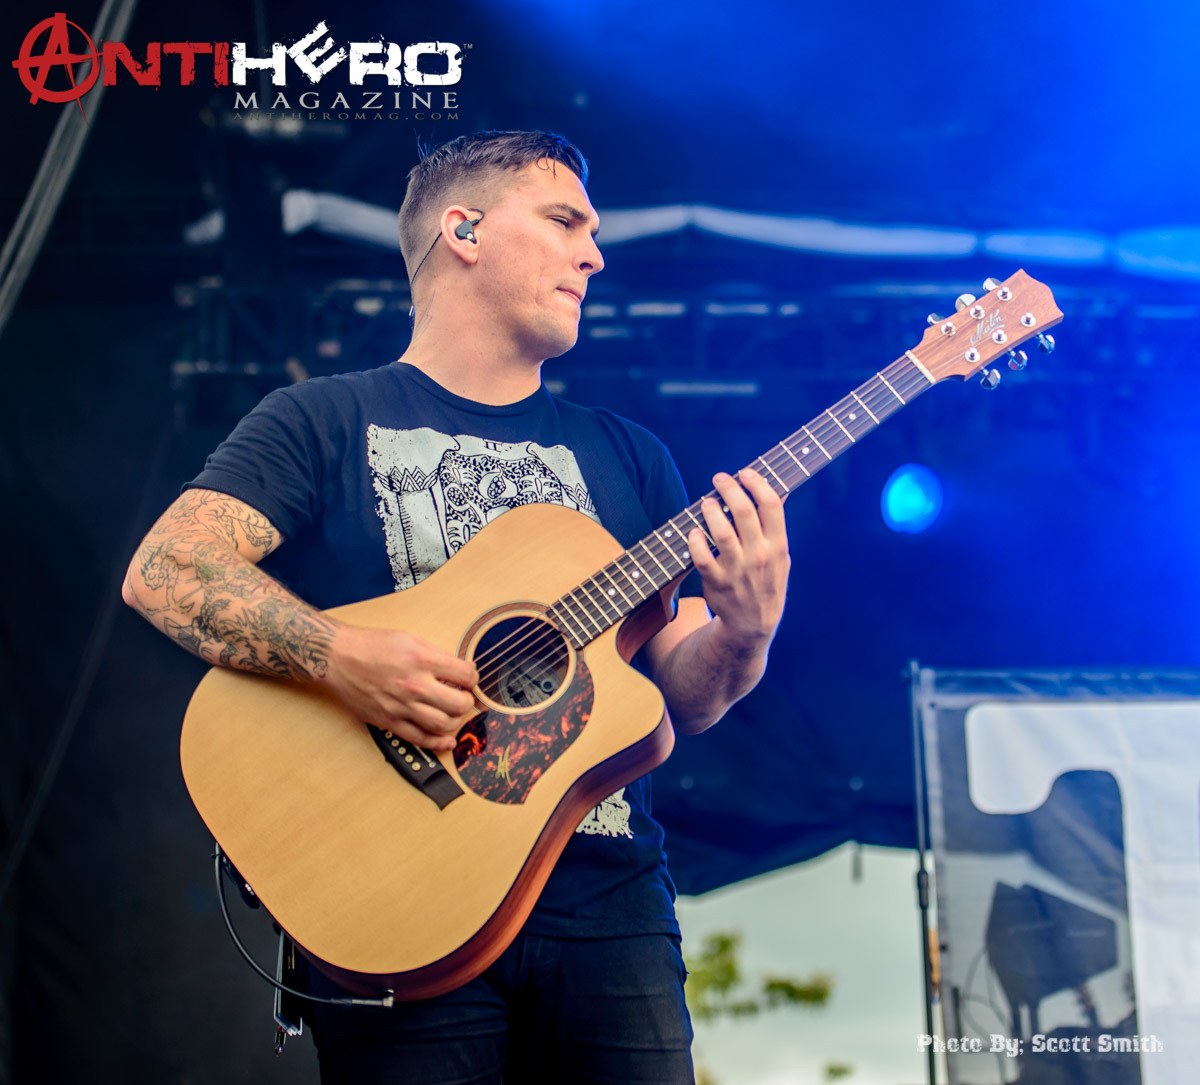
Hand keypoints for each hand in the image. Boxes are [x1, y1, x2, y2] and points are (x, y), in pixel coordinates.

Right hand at [320, 624, 478, 750]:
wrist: (338, 657)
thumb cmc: (372, 645)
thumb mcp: (411, 638)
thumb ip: (438, 654)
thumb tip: (462, 669)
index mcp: (422, 660)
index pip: (464, 675)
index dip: (473, 678)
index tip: (469, 678)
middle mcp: (414, 685)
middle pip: (458, 704)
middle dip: (468, 702)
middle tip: (463, 697)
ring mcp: (401, 706)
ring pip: (442, 724)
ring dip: (455, 720)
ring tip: (452, 712)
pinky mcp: (389, 721)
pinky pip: (419, 738)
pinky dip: (437, 743)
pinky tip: (447, 740)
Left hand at [687, 469, 789, 648]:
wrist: (753, 625)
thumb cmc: (766, 583)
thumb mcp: (781, 557)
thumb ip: (776, 527)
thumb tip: (778, 490)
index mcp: (778, 547)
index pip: (771, 505)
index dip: (757, 483)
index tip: (746, 472)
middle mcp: (759, 556)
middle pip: (743, 512)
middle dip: (729, 489)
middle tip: (719, 478)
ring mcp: (737, 570)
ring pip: (720, 532)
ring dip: (710, 511)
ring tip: (706, 502)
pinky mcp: (717, 582)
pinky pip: (701, 556)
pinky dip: (695, 540)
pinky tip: (693, 532)